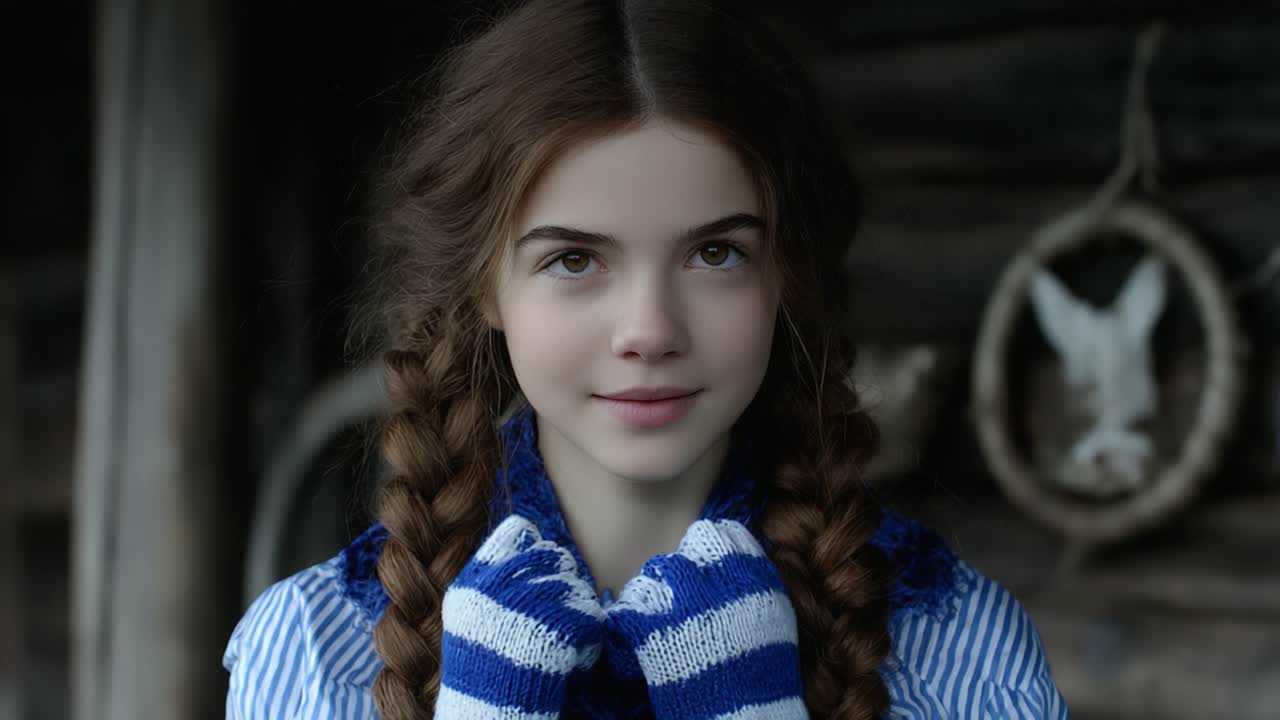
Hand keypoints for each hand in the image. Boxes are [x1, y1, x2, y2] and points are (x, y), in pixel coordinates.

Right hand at [437, 515, 603, 717]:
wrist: (488, 718)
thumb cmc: (484, 675)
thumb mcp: (472, 620)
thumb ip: (496, 581)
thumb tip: (535, 541)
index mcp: (473, 584)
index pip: (516, 533)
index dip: (536, 548)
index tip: (543, 571)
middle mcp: (496, 590)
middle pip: (554, 556)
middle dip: (564, 579)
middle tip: (561, 611)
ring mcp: (526, 608)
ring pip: (577, 586)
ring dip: (579, 612)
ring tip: (565, 642)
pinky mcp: (556, 630)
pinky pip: (591, 617)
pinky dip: (590, 641)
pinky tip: (575, 661)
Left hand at [605, 519, 807, 718]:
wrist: (745, 715)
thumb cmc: (764, 672)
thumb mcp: (775, 615)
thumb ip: (756, 578)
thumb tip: (739, 554)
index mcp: (750, 574)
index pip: (723, 533)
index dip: (711, 550)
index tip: (706, 567)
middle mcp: (717, 578)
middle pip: (687, 547)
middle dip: (683, 568)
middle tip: (682, 595)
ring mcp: (682, 600)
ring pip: (655, 571)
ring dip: (655, 591)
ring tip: (661, 618)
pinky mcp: (651, 627)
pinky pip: (627, 607)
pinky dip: (628, 621)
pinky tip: (636, 637)